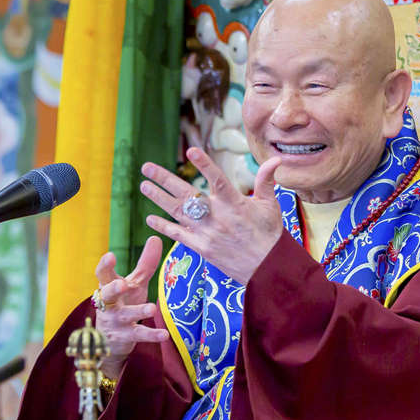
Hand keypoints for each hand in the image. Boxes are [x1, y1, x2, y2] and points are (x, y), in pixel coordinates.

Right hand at [92, 236, 168, 379]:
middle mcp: (108, 304)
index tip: (110, 256)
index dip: (104, 266)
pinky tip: (165, 334)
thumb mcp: (134, 284)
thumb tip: (156, 237)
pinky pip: (139, 335)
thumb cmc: (123, 303)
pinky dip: (152, 335)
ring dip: (137, 312)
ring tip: (151, 309)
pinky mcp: (125, 337)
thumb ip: (145, 264)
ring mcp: (115, 321)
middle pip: (107, 295)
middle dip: (114, 289)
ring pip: (125, 316)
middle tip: (123, 284)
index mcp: (108, 287)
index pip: (102, 275)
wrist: (110, 340)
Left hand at [140, 148, 282, 284]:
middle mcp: (218, 217)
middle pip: (186, 194)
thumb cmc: (270, 235)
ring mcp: (207, 233)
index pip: (217, 179)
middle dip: (164, 179)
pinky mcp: (202, 248)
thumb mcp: (270, 206)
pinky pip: (178, 235)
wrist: (268, 268)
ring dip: (158, 198)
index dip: (205, 164)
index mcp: (235, 203)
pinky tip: (150, 218)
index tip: (191, 151)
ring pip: (177, 212)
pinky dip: (163, 227)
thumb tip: (275, 160)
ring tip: (144, 185)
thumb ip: (266, 181)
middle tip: (146, 167)